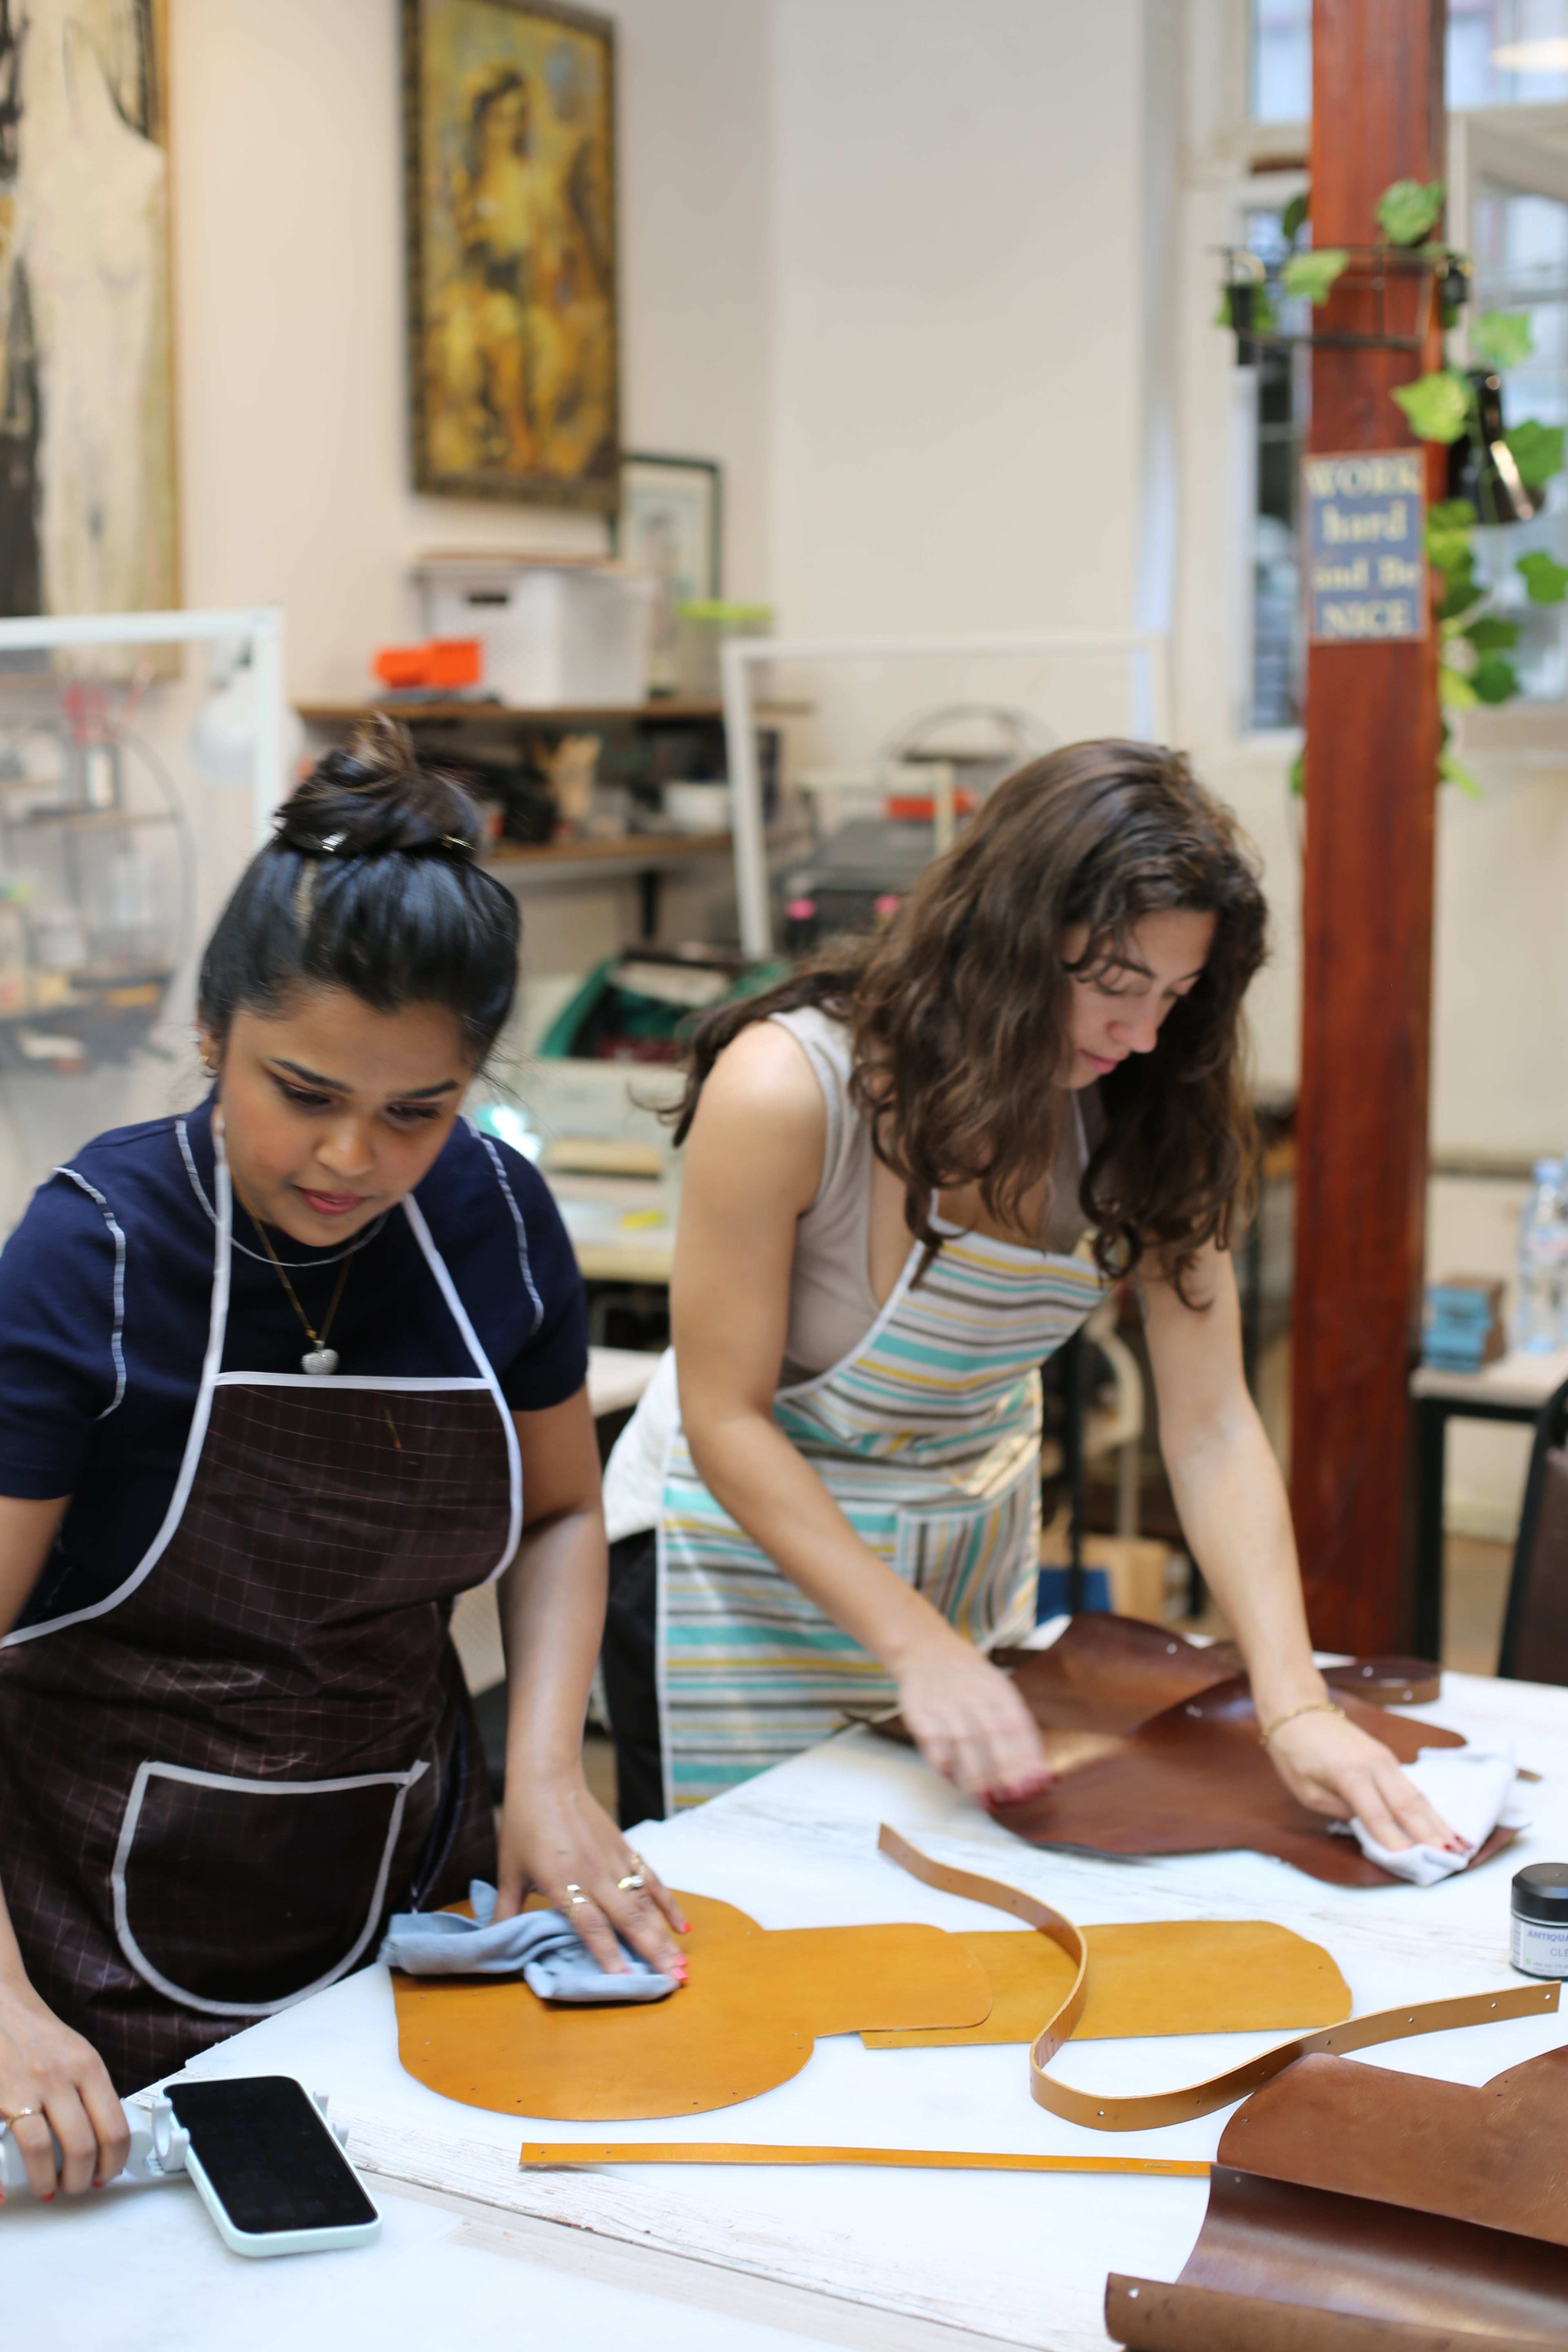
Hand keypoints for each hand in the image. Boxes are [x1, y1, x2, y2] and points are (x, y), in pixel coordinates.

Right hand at [0, 1977, 127, 2198]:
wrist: (1, 2004)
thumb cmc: (36, 2033)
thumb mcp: (75, 2054)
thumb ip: (90, 2090)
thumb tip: (105, 2136)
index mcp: (87, 2066)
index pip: (114, 2127)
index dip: (114, 2161)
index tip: (108, 2173)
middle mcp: (59, 2076)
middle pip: (84, 2146)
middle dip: (84, 2179)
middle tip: (79, 2186)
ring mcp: (25, 2087)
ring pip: (44, 2151)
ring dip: (50, 2181)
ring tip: (50, 2187)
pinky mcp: (0, 2097)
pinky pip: (8, 2145)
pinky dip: (3, 2179)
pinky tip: (8, 2190)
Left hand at [492, 1765, 689, 1980]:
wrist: (548, 1777)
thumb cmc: (524, 1823)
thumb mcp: (508, 1870)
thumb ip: (504, 1911)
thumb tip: (490, 1943)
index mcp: (564, 1881)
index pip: (590, 1926)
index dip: (608, 1955)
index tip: (626, 1982)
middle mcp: (594, 1874)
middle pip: (629, 1920)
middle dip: (652, 1953)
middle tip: (673, 1982)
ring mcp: (614, 1861)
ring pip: (645, 1905)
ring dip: (664, 1937)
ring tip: (682, 1965)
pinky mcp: (626, 1849)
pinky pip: (651, 1881)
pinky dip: (668, 1904)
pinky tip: (682, 1926)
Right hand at [893, 1631, 1051, 1803]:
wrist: (925, 1649)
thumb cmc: (968, 1676)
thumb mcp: (998, 1687)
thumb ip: (1014, 1723)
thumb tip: (1036, 1767)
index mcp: (998, 1690)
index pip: (1017, 1726)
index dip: (1027, 1758)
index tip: (1035, 1784)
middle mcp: (973, 1696)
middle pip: (993, 1737)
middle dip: (1005, 1771)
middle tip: (1013, 1798)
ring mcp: (946, 1704)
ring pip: (964, 1744)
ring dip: (976, 1776)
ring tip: (987, 1800)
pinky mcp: (920, 1712)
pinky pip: (933, 1742)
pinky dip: (943, 1762)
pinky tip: (953, 1778)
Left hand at [1264, 1707, 1463, 1852]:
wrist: (1299, 1711)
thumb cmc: (1295, 1753)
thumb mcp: (1307, 1791)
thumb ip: (1339, 1810)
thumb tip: (1369, 1829)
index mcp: (1349, 1772)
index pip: (1378, 1815)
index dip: (1395, 1842)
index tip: (1413, 1864)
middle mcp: (1374, 1764)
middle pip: (1407, 1805)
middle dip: (1430, 1835)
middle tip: (1452, 1860)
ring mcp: (1385, 1759)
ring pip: (1417, 1796)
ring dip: (1438, 1822)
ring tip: (1460, 1846)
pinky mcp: (1388, 1759)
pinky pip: (1412, 1787)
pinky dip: (1428, 1808)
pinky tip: (1441, 1824)